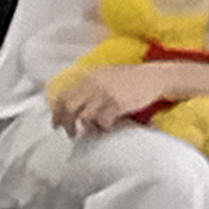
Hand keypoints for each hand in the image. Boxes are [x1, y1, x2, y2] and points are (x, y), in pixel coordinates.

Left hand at [54, 58, 177, 135]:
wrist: (152, 77)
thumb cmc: (129, 80)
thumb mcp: (105, 76)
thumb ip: (89, 86)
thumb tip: (73, 105)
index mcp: (88, 77)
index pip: (63, 96)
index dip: (57, 112)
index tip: (56, 123)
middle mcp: (93, 84)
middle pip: (69, 107)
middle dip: (66, 123)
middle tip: (70, 133)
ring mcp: (105, 94)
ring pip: (83, 117)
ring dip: (85, 128)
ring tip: (90, 132)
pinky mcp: (117, 104)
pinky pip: (102, 122)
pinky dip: (102, 129)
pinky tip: (107, 128)